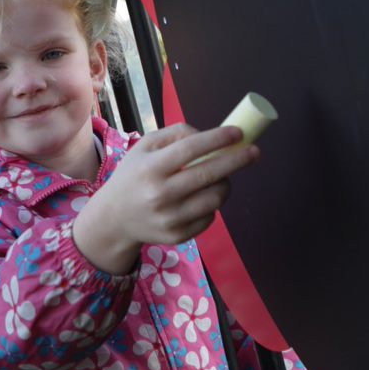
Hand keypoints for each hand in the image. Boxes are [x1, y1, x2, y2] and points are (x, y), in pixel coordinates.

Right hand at [72, 123, 259, 273]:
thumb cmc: (134, 176)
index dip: (217, 139)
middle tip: (254, 152)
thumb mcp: (144, 147)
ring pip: (215, 198)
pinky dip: (212, 204)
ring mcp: (169, 218)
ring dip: (226, 184)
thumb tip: (208, 135)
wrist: (114, 219)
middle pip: (208, 174)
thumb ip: (175, 134)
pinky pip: (209, 217)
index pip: (190, 149)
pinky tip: (202, 197)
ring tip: (224, 176)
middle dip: (236, 160)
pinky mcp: (177, 236)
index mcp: (150, 168)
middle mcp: (159, 194)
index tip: (238, 133)